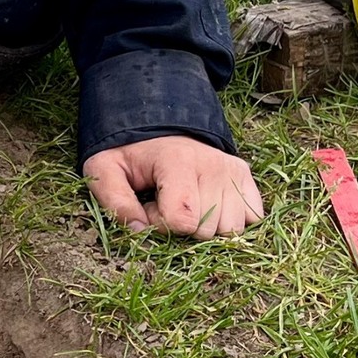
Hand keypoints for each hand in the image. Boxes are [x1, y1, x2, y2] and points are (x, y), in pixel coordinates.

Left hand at [82, 136, 263, 239]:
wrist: (159, 126)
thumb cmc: (131, 152)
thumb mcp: (105, 169)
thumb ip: (115, 201)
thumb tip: (138, 231)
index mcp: (178, 161)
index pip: (182, 220)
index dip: (160, 225)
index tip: (147, 208)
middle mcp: (213, 164)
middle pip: (206, 230)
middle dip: (182, 228)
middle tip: (165, 204)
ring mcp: (232, 171)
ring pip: (232, 230)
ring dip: (207, 228)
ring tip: (186, 205)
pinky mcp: (244, 176)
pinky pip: (252, 219)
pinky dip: (230, 222)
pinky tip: (208, 207)